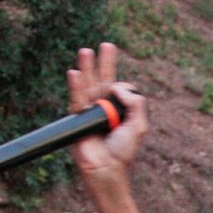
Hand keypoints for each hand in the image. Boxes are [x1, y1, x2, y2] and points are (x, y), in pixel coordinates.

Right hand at [66, 43, 147, 174]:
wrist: (107, 167)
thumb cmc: (123, 150)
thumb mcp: (139, 126)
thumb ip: (135, 104)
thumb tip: (117, 86)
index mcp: (118, 108)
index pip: (120, 88)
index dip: (123, 87)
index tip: (121, 93)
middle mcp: (103, 106)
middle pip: (103, 79)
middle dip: (104, 62)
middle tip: (107, 44)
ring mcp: (89, 110)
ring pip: (88, 84)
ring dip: (87, 68)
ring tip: (86, 51)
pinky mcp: (77, 117)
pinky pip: (76, 98)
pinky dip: (75, 86)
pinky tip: (74, 73)